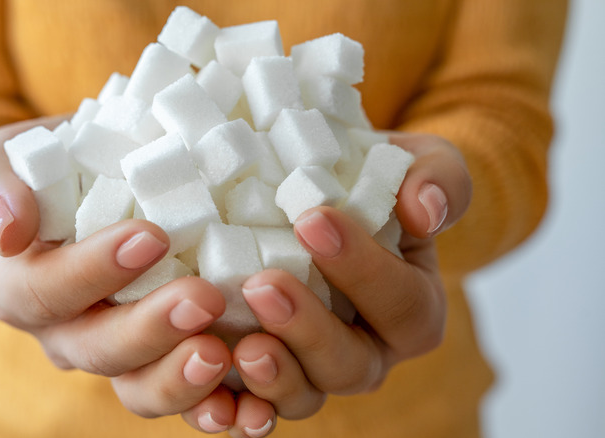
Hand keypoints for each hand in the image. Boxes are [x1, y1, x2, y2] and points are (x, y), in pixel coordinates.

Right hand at [0, 116, 233, 421]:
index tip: (152, 237)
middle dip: (148, 328)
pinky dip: (216, 410)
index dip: (93, 271)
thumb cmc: (60, 164)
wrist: (103, 183)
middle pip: (97, 350)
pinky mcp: (165, 366)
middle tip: (202, 299)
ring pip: (138, 389)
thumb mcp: (16, 155)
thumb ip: (0, 183)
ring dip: (179, 380)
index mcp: (26, 287)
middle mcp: (68, 333)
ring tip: (221, 355)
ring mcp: (119, 357)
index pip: (47, 291)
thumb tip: (7, 230)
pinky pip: (185, 403)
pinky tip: (250, 407)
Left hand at [181, 132, 471, 436]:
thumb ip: (438, 178)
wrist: (327, 198)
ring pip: (304, 396)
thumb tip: (424, 211)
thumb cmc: (375, 180)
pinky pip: (254, 407)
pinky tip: (212, 394)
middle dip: (308, 328)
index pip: (400, 303)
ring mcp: (316, 370)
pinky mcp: (268, 375)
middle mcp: (368, 351)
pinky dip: (235, 406)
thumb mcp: (419, 163)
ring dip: (273, 375)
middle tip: (264, 284)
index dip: (361, 269)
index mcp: (411, 308)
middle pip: (350, 365)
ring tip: (242, 346)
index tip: (312, 220)